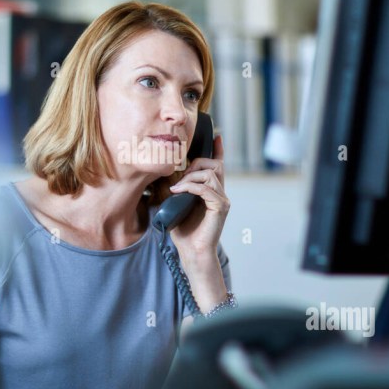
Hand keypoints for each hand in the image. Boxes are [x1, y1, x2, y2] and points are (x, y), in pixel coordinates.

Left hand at [167, 134, 229, 256]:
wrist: (191, 252)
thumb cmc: (184, 232)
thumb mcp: (176, 205)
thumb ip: (176, 190)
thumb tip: (165, 178)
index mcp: (212, 191)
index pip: (218, 166)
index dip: (218, 150)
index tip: (217, 136)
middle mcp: (220, 193)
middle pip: (215, 165)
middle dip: (195, 164)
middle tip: (180, 177)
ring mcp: (222, 200)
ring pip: (211, 174)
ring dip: (190, 177)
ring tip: (177, 188)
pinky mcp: (220, 208)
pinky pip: (206, 188)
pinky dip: (190, 187)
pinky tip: (178, 192)